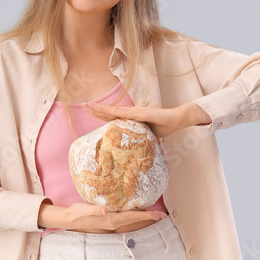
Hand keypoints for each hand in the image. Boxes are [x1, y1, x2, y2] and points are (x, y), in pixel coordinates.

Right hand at [39, 200, 166, 233]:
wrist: (69, 220)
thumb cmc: (77, 213)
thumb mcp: (84, 210)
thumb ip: (94, 210)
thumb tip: (105, 210)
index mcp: (111, 219)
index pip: (133, 217)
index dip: (147, 215)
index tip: (159, 215)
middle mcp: (114, 223)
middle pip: (135, 219)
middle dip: (149, 217)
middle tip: (163, 215)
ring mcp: (112, 222)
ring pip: (131, 220)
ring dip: (143, 217)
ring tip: (154, 214)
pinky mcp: (109, 220)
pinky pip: (125, 218)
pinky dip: (134, 215)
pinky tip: (136, 212)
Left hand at [81, 99, 211, 137]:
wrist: (176, 119)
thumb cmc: (164, 127)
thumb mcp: (148, 136)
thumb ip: (141, 140)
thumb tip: (139, 154)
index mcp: (131, 119)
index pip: (113, 117)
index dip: (102, 115)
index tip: (91, 112)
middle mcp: (131, 113)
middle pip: (109, 112)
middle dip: (95, 109)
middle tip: (83, 105)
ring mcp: (134, 112)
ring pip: (112, 110)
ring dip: (99, 108)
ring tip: (87, 104)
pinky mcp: (139, 113)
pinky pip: (123, 113)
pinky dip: (112, 111)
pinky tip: (102, 108)